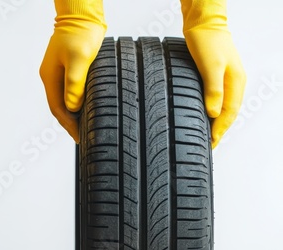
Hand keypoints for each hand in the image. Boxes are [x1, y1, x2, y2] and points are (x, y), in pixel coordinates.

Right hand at [39, 0, 105, 142]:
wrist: (81, 15)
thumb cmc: (80, 34)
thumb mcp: (79, 58)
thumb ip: (74, 83)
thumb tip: (73, 107)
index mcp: (50, 77)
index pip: (57, 108)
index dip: (68, 125)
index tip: (78, 138)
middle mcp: (51, 77)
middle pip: (58, 107)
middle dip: (69, 124)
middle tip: (82, 138)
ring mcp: (58, 73)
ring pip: (63, 101)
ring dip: (72, 115)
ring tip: (84, 128)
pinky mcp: (67, 69)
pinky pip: (69, 92)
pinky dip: (76, 104)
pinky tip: (85, 109)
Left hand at [181, 0, 245, 148]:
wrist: (203, 22)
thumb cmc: (207, 41)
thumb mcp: (210, 66)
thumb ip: (213, 89)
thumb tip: (213, 113)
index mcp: (236, 82)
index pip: (229, 114)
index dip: (220, 131)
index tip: (212, 144)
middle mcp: (233, 82)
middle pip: (228, 113)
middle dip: (219, 130)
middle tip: (209, 146)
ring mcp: (225, 78)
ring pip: (222, 106)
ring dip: (215, 121)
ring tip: (206, 135)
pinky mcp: (215, 74)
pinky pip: (216, 97)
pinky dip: (211, 109)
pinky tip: (202, 114)